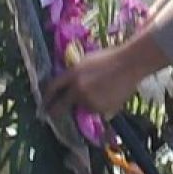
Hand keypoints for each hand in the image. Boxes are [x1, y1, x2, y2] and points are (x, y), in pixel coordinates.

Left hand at [45, 31, 169, 117]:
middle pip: (60, 106)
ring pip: (82, 107)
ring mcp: (89, 101)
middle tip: (51, 115)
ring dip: (85, 104)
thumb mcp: (86, 62)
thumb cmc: (109, 58)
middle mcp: (77, 90)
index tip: (43, 104)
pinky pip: (95, 110)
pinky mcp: (101, 109)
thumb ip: (74, 75)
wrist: (130, 64)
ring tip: (101, 91)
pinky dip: (99, 106)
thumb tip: (67, 87)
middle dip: (54, 112)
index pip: (52, 88)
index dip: (46, 97)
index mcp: (72, 74)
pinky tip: (109, 94)